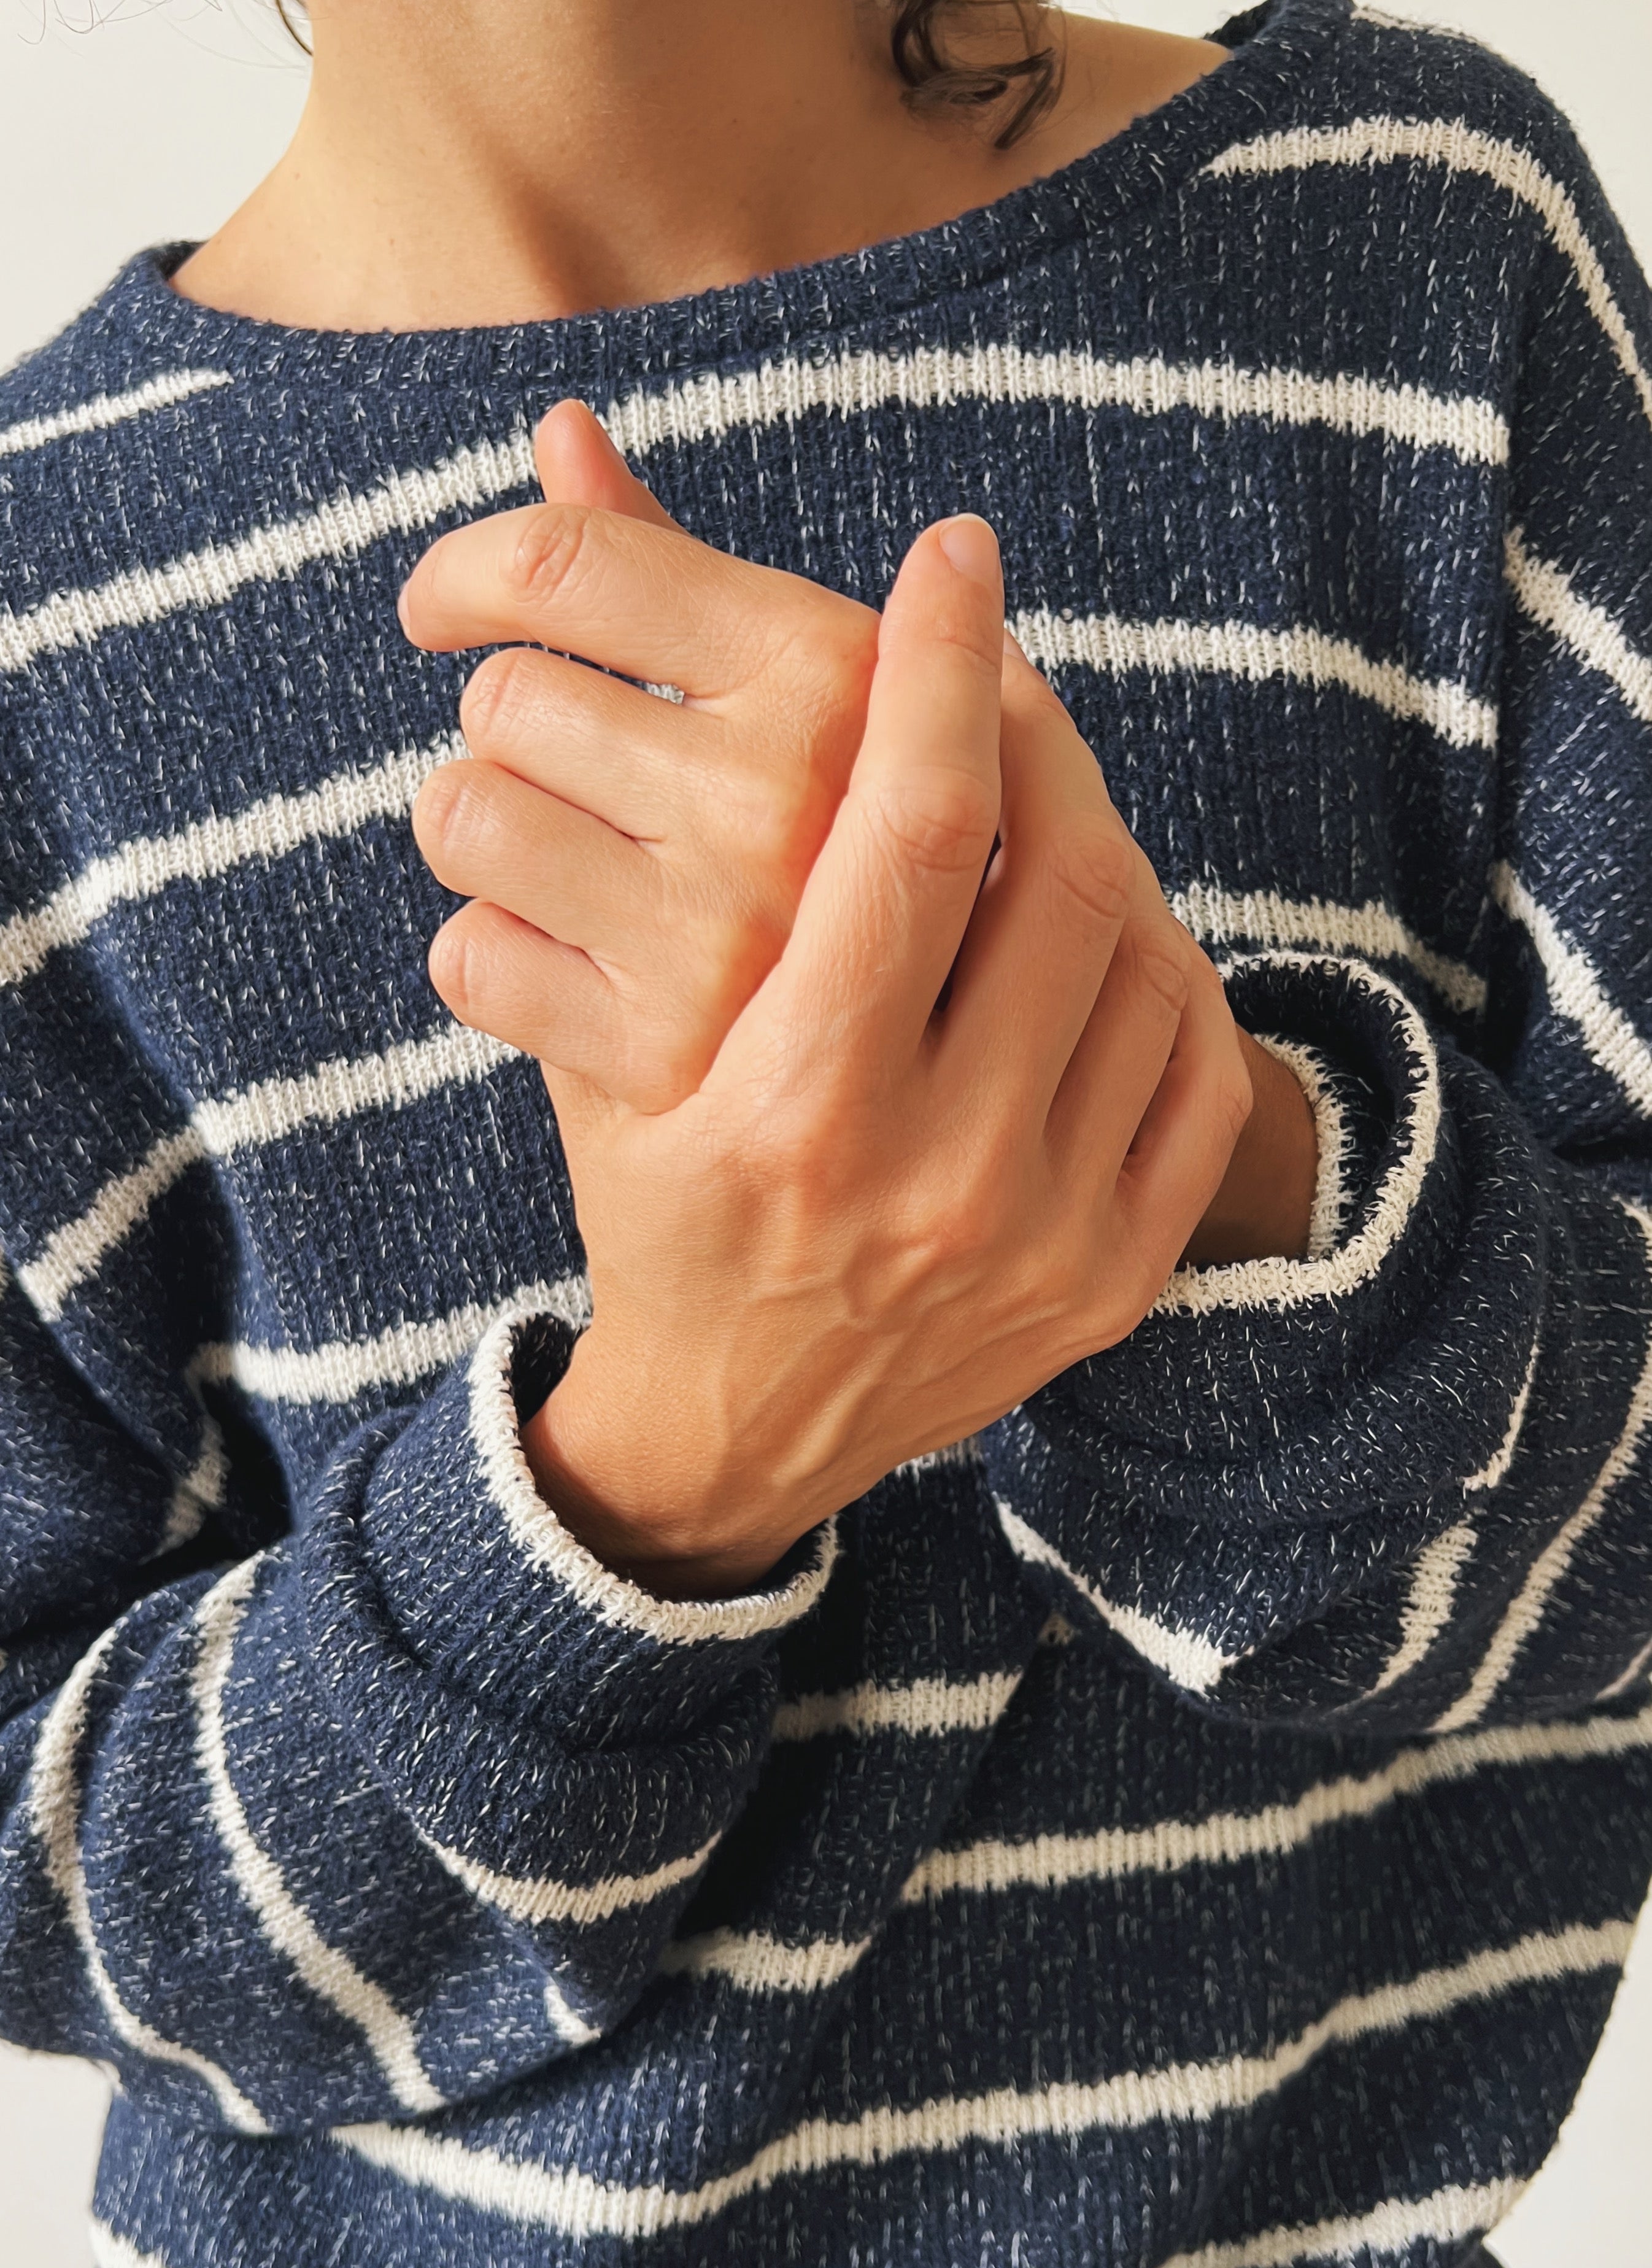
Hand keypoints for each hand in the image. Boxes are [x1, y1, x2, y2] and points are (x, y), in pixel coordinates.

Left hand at [399, 400, 877, 1110]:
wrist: (949, 1107)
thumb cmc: (858, 863)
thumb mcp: (818, 703)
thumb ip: (675, 568)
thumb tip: (558, 427)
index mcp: (835, 672)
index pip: (565, 561)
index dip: (469, 569)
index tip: (444, 606)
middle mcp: (783, 793)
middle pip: (501, 696)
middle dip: (519, 735)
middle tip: (587, 790)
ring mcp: (723, 933)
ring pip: (463, 817)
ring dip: (490, 843)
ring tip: (570, 877)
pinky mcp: (663, 1059)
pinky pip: (469, 960)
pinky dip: (498, 965)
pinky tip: (574, 977)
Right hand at [399, 400, 1314, 1259]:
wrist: (733, 1431)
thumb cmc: (649, 1204)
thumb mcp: (590, 1040)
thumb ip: (582, 810)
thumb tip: (569, 495)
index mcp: (791, 1108)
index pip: (912, 831)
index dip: (943, 667)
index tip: (949, 559)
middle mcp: (933, 1177)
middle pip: (1062, 877)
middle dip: (1041, 734)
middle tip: (998, 674)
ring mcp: (1042, 1237)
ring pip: (1141, 958)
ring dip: (1101, 836)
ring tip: (1040, 790)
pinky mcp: (1113, 1277)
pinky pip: (1196, 1070)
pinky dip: (1164, 968)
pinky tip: (1097, 928)